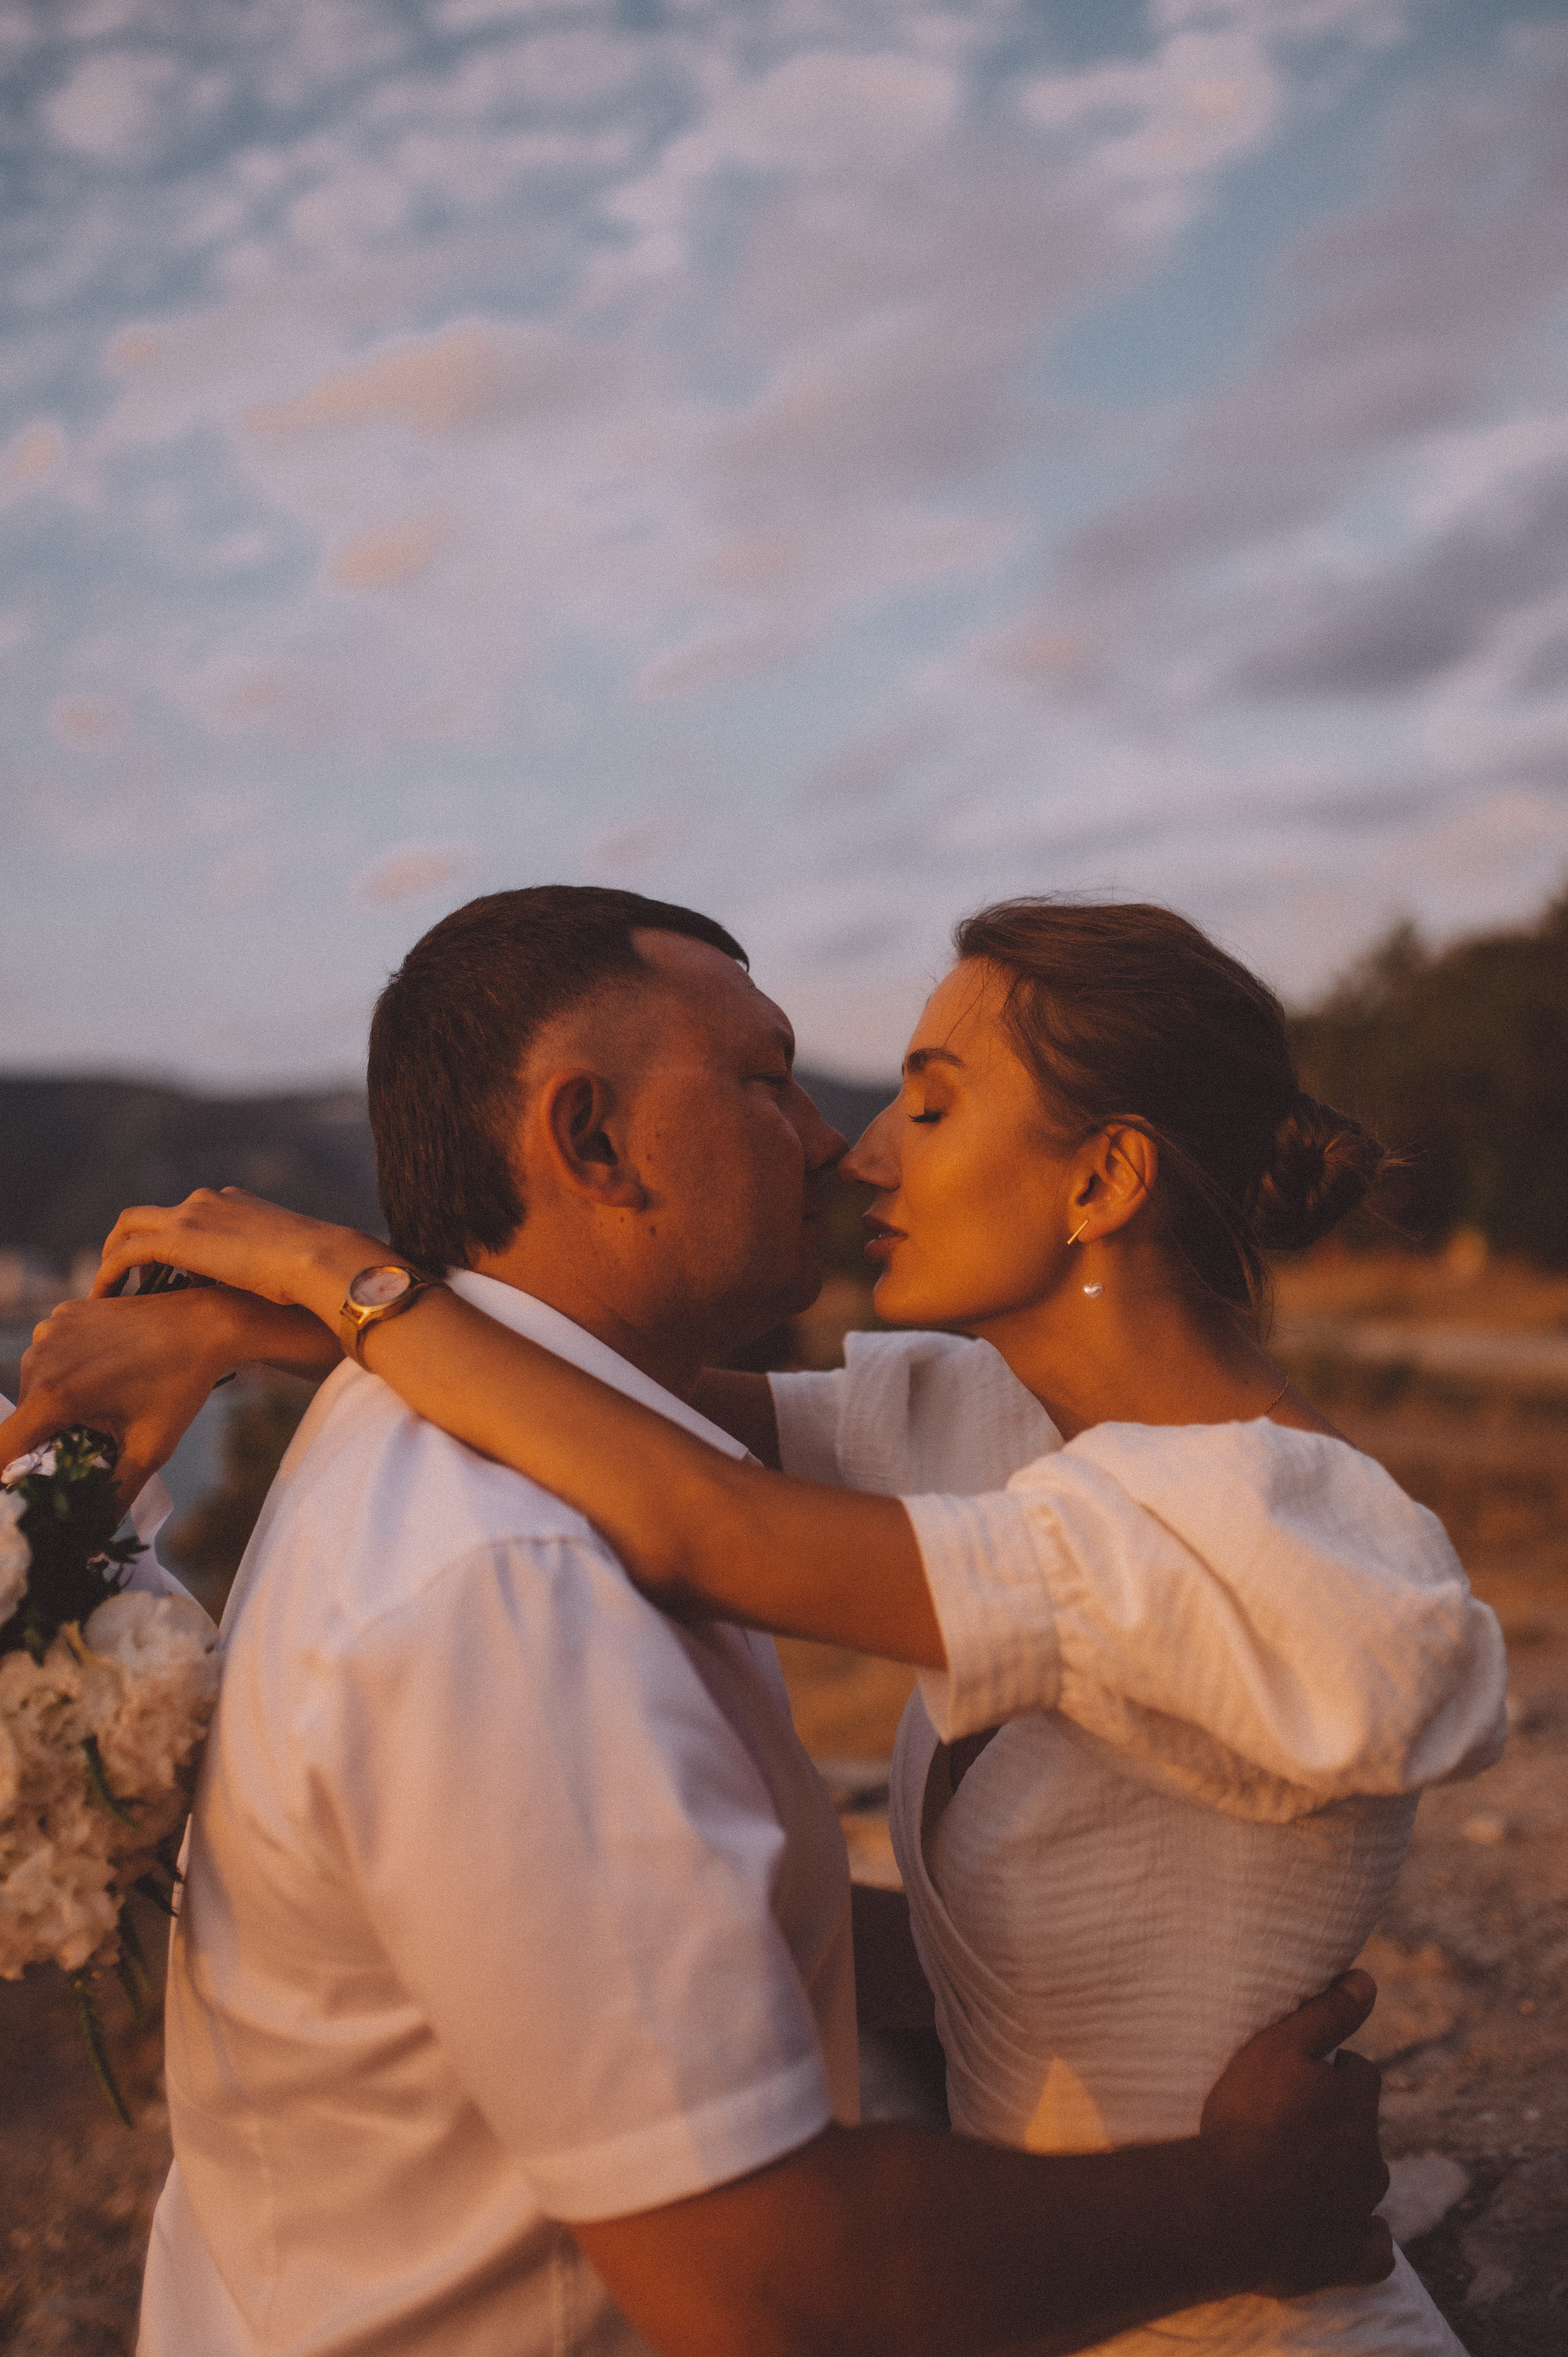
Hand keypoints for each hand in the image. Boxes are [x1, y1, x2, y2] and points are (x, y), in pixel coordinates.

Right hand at [1, 1292, 228, 1505]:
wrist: (205, 1324)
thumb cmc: (180, 1387)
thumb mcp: (148, 1450)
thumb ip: (113, 1497)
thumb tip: (90, 1543)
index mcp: (54, 1394)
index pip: (2, 1448)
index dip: (5, 1476)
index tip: (17, 1493)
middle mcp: (41, 1357)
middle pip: (24, 1419)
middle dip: (48, 1438)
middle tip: (92, 1440)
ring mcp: (50, 1330)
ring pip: (37, 1387)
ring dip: (60, 1404)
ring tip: (107, 1401)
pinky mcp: (64, 1313)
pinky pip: (52, 1355)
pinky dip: (69, 1370)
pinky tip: (106, 1371)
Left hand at [94, 1188, 381, 1326]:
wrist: (321, 1261)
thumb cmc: (316, 1276)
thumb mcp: (284, 1271)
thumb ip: (261, 1277)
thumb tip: (263, 1309)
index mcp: (237, 1203)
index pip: (190, 1215)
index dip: (172, 1242)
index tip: (165, 1274)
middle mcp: (210, 1201)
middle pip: (153, 1215)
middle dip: (132, 1242)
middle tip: (125, 1277)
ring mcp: (192, 1214)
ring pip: (131, 1226)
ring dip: (114, 1255)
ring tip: (108, 1289)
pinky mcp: (179, 1237)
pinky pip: (126, 1252)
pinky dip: (110, 1272)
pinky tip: (105, 1296)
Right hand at [1199, 1970, 1392, 2296]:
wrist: (1227, 2208)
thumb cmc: (1246, 2119)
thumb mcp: (1279, 2047)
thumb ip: (1326, 2014)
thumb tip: (1368, 1981)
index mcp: (1354, 2104)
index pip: (1361, 2072)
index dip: (1335, 2069)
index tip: (1304, 2074)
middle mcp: (1368, 2157)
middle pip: (1363, 2128)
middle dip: (1340, 2121)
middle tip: (1292, 2122)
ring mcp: (1360, 2211)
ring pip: (1367, 2184)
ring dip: (1344, 2175)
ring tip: (1299, 2173)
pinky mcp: (1347, 2259)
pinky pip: (1372, 2251)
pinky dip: (1362, 2240)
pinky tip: (1339, 2233)